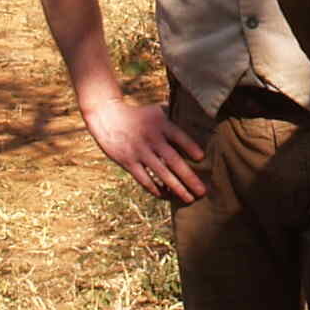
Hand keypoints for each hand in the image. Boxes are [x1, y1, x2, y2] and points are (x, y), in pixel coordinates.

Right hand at [83, 94, 206, 202]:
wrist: (107, 117)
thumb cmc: (138, 115)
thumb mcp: (156, 111)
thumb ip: (174, 118)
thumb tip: (196, 121)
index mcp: (161, 124)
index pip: (179, 136)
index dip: (191, 147)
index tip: (202, 158)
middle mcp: (152, 138)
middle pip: (173, 160)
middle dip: (189, 178)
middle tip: (202, 191)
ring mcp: (140, 151)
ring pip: (161, 174)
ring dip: (176, 188)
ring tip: (189, 198)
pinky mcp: (128, 162)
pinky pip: (144, 179)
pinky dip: (156, 189)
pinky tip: (167, 196)